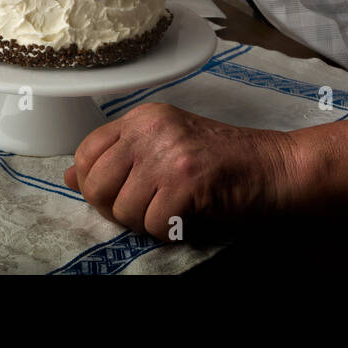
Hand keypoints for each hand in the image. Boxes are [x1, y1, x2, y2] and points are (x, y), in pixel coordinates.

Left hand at [64, 102, 295, 239]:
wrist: (277, 168)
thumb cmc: (226, 162)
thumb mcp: (167, 148)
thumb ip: (121, 159)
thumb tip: (71, 175)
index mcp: (144, 117)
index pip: (86, 152)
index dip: (95, 184)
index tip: (121, 194)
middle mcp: (151, 128)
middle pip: (98, 185)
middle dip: (118, 208)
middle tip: (150, 208)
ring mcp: (168, 152)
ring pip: (123, 210)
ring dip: (148, 222)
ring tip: (176, 210)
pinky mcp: (185, 180)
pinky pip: (152, 224)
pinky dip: (170, 231)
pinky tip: (190, 215)